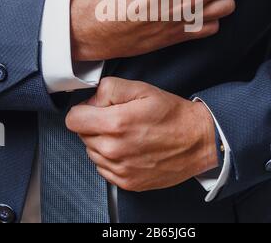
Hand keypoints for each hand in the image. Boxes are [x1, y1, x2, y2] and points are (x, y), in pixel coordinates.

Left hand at [66, 77, 217, 191]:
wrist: (197, 141)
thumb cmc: (172, 115)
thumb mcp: (141, 88)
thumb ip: (109, 88)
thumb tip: (91, 100)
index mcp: (115, 124)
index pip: (73, 120)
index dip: (84, 110)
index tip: (96, 109)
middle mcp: (113, 150)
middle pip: (82, 135)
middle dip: (96, 124)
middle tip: (120, 119)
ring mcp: (119, 169)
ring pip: (92, 152)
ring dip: (103, 142)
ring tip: (128, 134)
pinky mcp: (126, 182)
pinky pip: (104, 168)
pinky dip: (112, 158)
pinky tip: (130, 148)